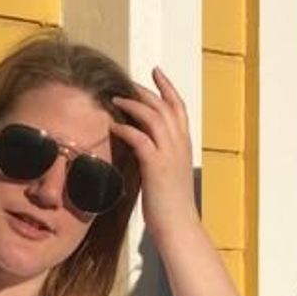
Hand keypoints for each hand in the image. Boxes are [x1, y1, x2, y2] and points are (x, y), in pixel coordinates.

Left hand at [107, 67, 199, 239]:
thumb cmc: (170, 204)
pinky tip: (113, 125)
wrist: (179, 224)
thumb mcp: (168, 172)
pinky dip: (126, 128)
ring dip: (133, 104)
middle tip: (127, 79)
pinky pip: (140, 139)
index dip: (167, 86)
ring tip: (115, 98)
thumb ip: (159, 155)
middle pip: (164, 105)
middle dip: (146, 90)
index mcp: (184, 144)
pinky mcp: (156, 165)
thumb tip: (143, 146)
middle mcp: (179, 144)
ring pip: (154, 117)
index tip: (156, 71)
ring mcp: (169, 154)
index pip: (178, 107)